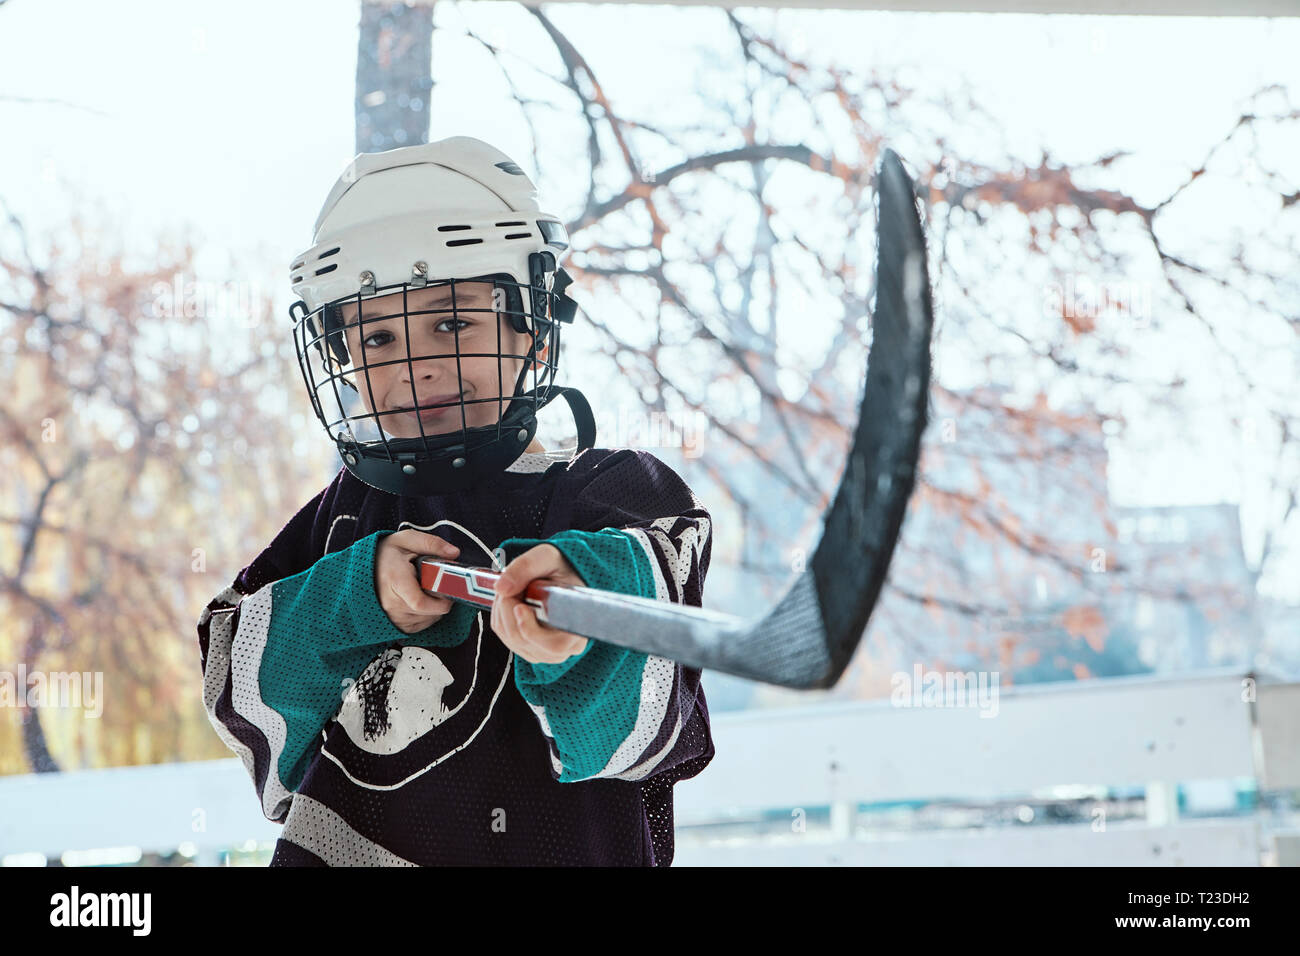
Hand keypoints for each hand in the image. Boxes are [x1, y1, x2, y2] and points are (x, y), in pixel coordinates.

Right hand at [376, 529, 460, 633]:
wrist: (364, 568)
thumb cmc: (386, 554)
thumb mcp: (407, 540)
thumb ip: (432, 544)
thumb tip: (454, 553)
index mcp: (395, 580)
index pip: (420, 602)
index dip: (440, 600)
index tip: (447, 588)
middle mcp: (391, 603)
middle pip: (428, 612)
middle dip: (441, 599)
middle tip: (437, 584)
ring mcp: (392, 617)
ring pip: (427, 619)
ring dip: (434, 607)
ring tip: (425, 590)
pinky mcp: (395, 626)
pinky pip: (421, 625)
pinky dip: (427, 614)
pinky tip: (421, 600)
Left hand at [491, 544, 589, 663]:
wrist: (561, 574)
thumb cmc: (561, 567)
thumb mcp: (546, 557)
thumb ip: (526, 567)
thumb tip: (502, 588)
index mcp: (577, 627)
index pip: (554, 645)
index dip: (530, 629)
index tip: (519, 607)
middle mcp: (564, 647)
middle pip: (524, 641)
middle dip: (509, 611)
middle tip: (513, 587)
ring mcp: (545, 651)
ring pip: (511, 639)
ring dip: (503, 611)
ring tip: (515, 590)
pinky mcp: (529, 649)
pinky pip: (505, 637)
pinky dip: (501, 615)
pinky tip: (512, 600)